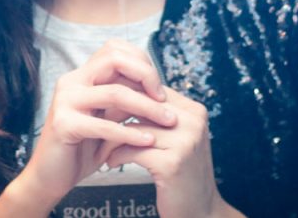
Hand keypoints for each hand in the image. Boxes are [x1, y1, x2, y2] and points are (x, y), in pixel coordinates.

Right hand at [0, 40, 177, 214]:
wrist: (50, 176)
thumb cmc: (83, 147)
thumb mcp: (109, 118)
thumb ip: (126, 101)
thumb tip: (159, 91)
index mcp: (82, 75)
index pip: (115, 49)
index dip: (142, 63)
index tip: (159, 88)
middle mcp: (71, 81)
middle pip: (115, 59)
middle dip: (146, 76)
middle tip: (165, 99)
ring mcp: (65, 101)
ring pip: (115, 92)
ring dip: (147, 107)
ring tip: (167, 121)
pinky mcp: (63, 124)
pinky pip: (104, 125)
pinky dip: (131, 133)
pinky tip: (148, 141)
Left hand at [105, 88, 243, 217]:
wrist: (201, 210)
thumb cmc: (182, 173)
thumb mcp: (177, 138)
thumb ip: (158, 116)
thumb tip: (121, 92)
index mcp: (194, 111)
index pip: (152, 90)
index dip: (125, 97)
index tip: (105, 109)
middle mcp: (194, 122)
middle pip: (142, 105)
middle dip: (114, 114)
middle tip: (95, 125)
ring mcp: (185, 142)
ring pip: (134, 128)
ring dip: (112, 138)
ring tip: (103, 148)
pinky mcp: (172, 163)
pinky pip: (132, 150)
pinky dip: (116, 156)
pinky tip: (110, 162)